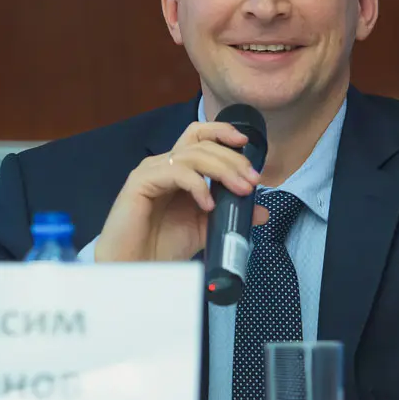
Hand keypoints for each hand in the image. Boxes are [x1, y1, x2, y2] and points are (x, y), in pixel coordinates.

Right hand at [94, 121, 267, 262]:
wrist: (136, 267)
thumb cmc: (163, 246)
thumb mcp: (206, 227)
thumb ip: (231, 214)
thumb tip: (262, 210)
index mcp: (178, 169)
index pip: (200, 136)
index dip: (222, 132)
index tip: (246, 143)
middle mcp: (163, 164)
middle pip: (202, 143)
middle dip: (232, 159)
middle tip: (252, 179)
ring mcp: (151, 171)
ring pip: (192, 154)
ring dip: (223, 169)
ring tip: (240, 190)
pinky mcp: (140, 182)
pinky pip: (176, 172)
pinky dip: (198, 185)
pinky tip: (209, 204)